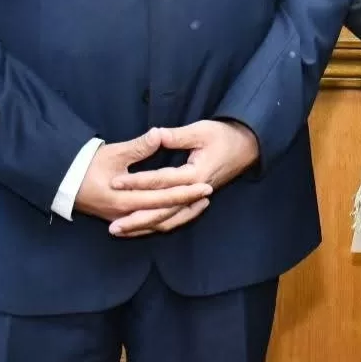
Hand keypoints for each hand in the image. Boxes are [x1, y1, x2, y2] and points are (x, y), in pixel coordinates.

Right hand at [73, 128, 212, 228]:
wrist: (63, 181)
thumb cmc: (87, 164)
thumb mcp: (114, 153)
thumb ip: (139, 146)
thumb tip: (159, 134)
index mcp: (124, 199)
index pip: (162, 198)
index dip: (185, 192)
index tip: (205, 185)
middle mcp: (124, 214)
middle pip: (163, 213)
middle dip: (187, 204)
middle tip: (208, 194)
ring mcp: (122, 220)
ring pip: (157, 224)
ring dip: (179, 215)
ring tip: (200, 205)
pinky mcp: (120, 220)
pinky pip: (147, 226)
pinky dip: (164, 221)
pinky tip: (178, 214)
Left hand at [107, 120, 260, 237]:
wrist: (247, 147)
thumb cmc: (224, 136)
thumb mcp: (201, 131)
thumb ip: (176, 136)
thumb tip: (155, 134)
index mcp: (195, 174)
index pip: (161, 181)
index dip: (137, 181)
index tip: (115, 183)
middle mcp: (195, 192)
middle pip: (162, 211)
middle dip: (137, 219)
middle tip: (113, 226)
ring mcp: (196, 199)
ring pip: (168, 219)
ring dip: (144, 227)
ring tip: (120, 231)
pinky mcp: (195, 201)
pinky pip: (175, 219)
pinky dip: (158, 225)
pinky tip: (141, 228)